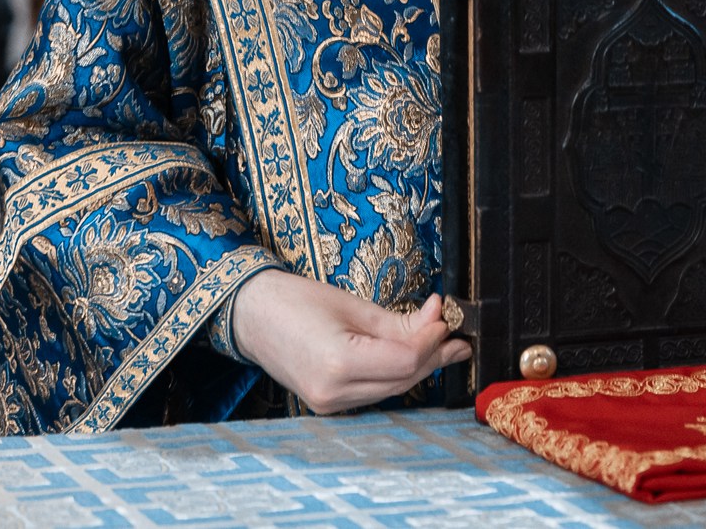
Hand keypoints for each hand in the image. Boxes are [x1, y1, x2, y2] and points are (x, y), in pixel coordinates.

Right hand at [229, 270, 470, 414]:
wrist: (250, 315)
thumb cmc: (294, 300)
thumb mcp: (351, 305)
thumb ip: (398, 321)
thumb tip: (438, 319)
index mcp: (337, 363)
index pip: (404, 360)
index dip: (430, 341)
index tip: (444, 317)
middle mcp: (334, 392)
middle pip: (402, 379)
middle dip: (432, 355)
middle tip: (455, 334)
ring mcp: (329, 404)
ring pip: (392, 389)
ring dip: (418, 366)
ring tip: (442, 344)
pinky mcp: (328, 405)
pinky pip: (374, 391)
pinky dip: (394, 374)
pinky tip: (409, 356)